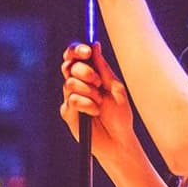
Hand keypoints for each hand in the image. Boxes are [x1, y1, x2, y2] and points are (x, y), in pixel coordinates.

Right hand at [60, 43, 135, 162]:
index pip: (75, 57)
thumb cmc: (120, 115)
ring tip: (99, 103)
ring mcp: (71, 99)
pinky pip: (71, 100)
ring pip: (70, 83)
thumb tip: (94, 45)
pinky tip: (94, 112)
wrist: (119, 141)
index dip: (76, 50)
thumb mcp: (116, 88)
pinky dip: (87, 104)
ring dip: (88, 91)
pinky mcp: (67, 113)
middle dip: (84, 71)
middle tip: (98, 82)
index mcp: (89, 76)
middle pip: (69, 66)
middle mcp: (78, 85)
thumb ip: (103, 68)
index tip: (86, 51)